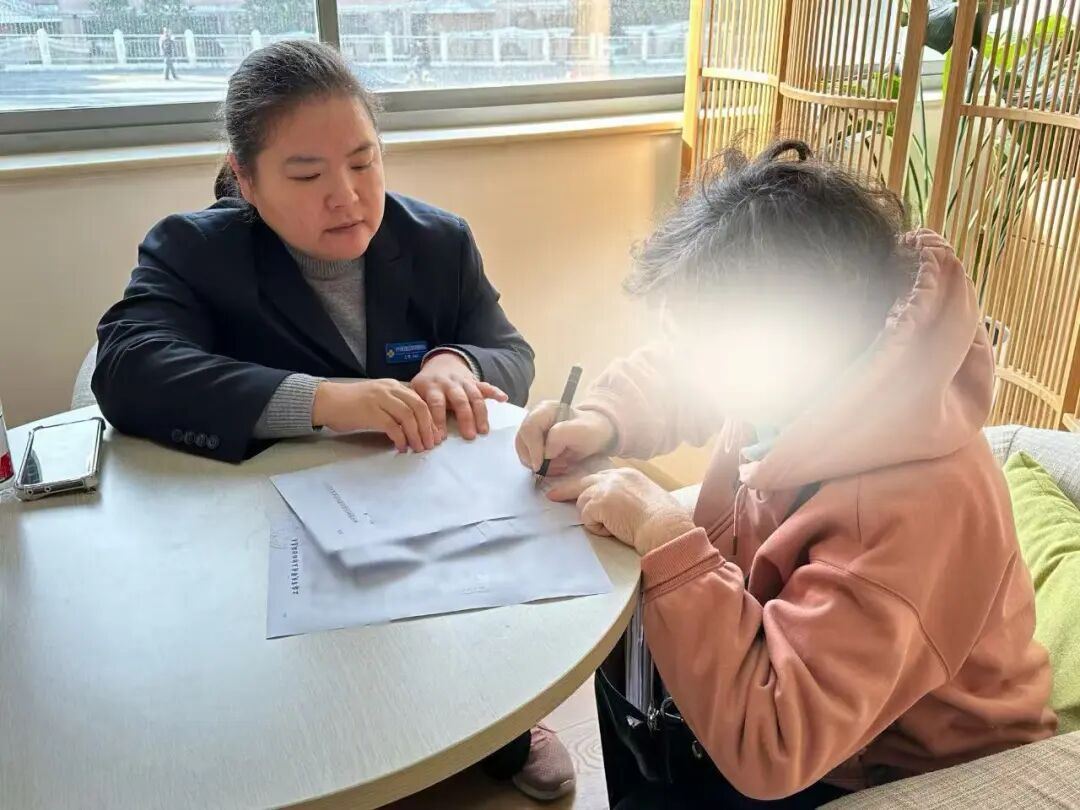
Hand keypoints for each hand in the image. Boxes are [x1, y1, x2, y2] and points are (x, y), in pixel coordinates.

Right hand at [312, 379, 435, 452]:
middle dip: (427, 428)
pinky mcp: (370, 412)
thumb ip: (395, 407)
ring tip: (418, 448)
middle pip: (419, 407)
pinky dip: (400, 438)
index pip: (420, 401)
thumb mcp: (377, 399)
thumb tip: (414, 427)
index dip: (430, 420)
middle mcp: (389, 389)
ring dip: (416, 435)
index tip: (435, 435)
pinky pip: (392, 426)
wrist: (326, 401)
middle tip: (430, 444)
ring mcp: (379, 399)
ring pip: (408, 416)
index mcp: (393, 386)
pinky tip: (401, 447)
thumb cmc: (350, 404)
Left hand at [411, 352, 506, 439]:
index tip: (441, 438)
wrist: (441, 362)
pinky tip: (503, 398)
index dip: (438, 421)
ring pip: (474, 396)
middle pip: (459, 400)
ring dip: (480, 413)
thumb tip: (414, 432)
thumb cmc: (426, 385)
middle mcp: (449, 383)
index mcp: (432, 386)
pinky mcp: (475, 381)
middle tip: (470, 436)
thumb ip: (418, 409)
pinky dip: (495, 392)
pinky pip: (486, 386)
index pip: (436, 404)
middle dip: (465, 418)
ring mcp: (464, 381)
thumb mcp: (416, 392)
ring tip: (484, 430)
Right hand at [516, 402, 616, 475]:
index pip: (529, 428)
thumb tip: (546, 451)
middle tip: (548, 469)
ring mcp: (531, 429)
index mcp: (545, 409)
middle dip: (533, 458)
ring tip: (552, 467)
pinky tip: (549, 465)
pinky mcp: (531, 441)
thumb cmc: (590, 430)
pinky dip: (535, 464)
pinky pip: (525, 455)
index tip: (541, 465)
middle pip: (521, 440)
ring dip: (533, 462)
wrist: (594, 434)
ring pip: (521, 450)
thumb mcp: (582, 430)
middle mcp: (534, 417)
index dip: (533, 449)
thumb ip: (562, 435)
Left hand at [546, 468, 695, 554]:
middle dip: (566, 490)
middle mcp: (614, 477)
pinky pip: (586, 518)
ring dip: (594, 519)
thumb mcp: (646, 497)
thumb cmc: (663, 519)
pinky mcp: (599, 503)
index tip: (579, 490)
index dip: (588, 486)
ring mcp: (605, 489)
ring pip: (583, 503)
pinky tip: (613, 529)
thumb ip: (628, 495)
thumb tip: (617, 506)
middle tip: (552, 495)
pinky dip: (597, 528)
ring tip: (614, 526)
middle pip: (583, 483)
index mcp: (628, 475)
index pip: (600, 477)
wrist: (664, 526)